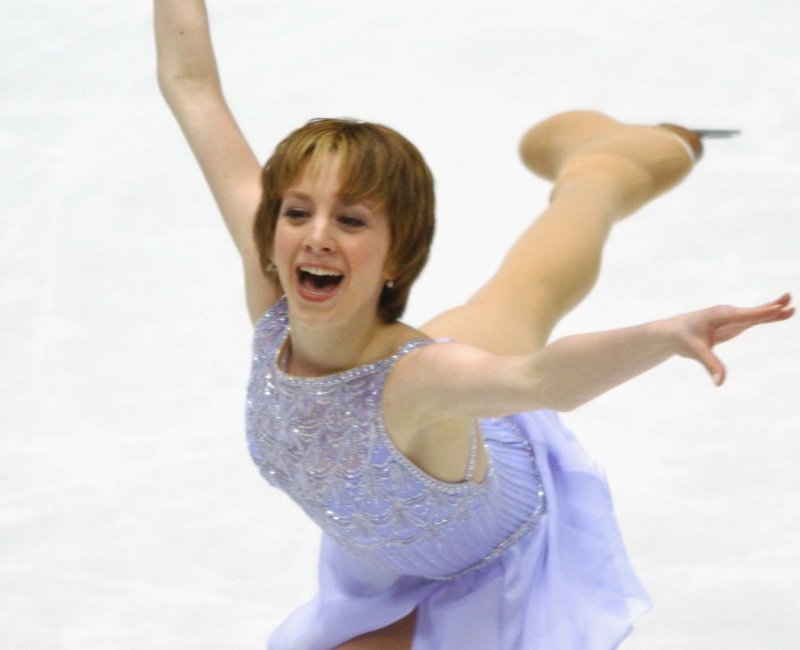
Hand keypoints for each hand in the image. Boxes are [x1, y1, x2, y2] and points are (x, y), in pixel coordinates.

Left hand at [668, 294, 793, 384]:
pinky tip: (777, 314)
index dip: (760, 312)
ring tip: (790, 308)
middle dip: (770, 307)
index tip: (777, 308)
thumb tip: (720, 382)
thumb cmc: (682, 339)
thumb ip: (710, 365)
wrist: (672, 332)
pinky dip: (765, 317)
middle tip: (788, 299)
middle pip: (753, 312)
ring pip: (756, 314)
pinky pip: (752, 319)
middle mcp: (727, 314)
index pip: (743, 315)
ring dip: (772, 310)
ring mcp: (731, 318)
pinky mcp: (732, 324)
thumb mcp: (696, 352)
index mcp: (719, 316)